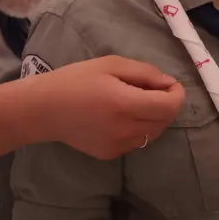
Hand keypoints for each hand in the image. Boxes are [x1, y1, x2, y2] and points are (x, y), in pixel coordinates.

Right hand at [34, 56, 184, 158]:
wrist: (42, 110)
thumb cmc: (75, 80)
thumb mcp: (110, 65)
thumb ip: (145, 73)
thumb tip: (168, 83)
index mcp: (125, 104)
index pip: (170, 106)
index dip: (176, 94)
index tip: (167, 84)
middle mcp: (125, 129)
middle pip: (165, 121)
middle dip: (166, 104)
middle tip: (149, 91)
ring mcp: (118, 146)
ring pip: (153, 133)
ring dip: (153, 117)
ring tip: (133, 103)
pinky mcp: (110, 154)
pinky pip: (137, 142)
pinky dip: (138, 129)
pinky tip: (119, 117)